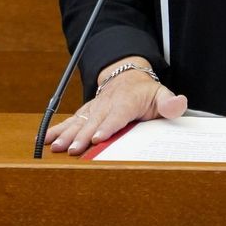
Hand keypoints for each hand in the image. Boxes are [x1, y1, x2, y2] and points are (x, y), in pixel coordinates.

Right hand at [43, 65, 187, 155]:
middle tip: (73, 149)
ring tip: (55, 147)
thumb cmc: (146, 92)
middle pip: (93, 121)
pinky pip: (71, 120)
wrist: (127, 76)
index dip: (106, 127)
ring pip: (79, 121)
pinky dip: (58, 129)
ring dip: (66, 134)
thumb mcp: (161, 94)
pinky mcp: (86, 112)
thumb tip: (180, 103)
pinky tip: (45, 139)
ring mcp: (95, 108)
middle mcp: (107, 104)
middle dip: (81, 136)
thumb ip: (170, 103)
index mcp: (127, 102)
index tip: (96, 138)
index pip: (117, 115)